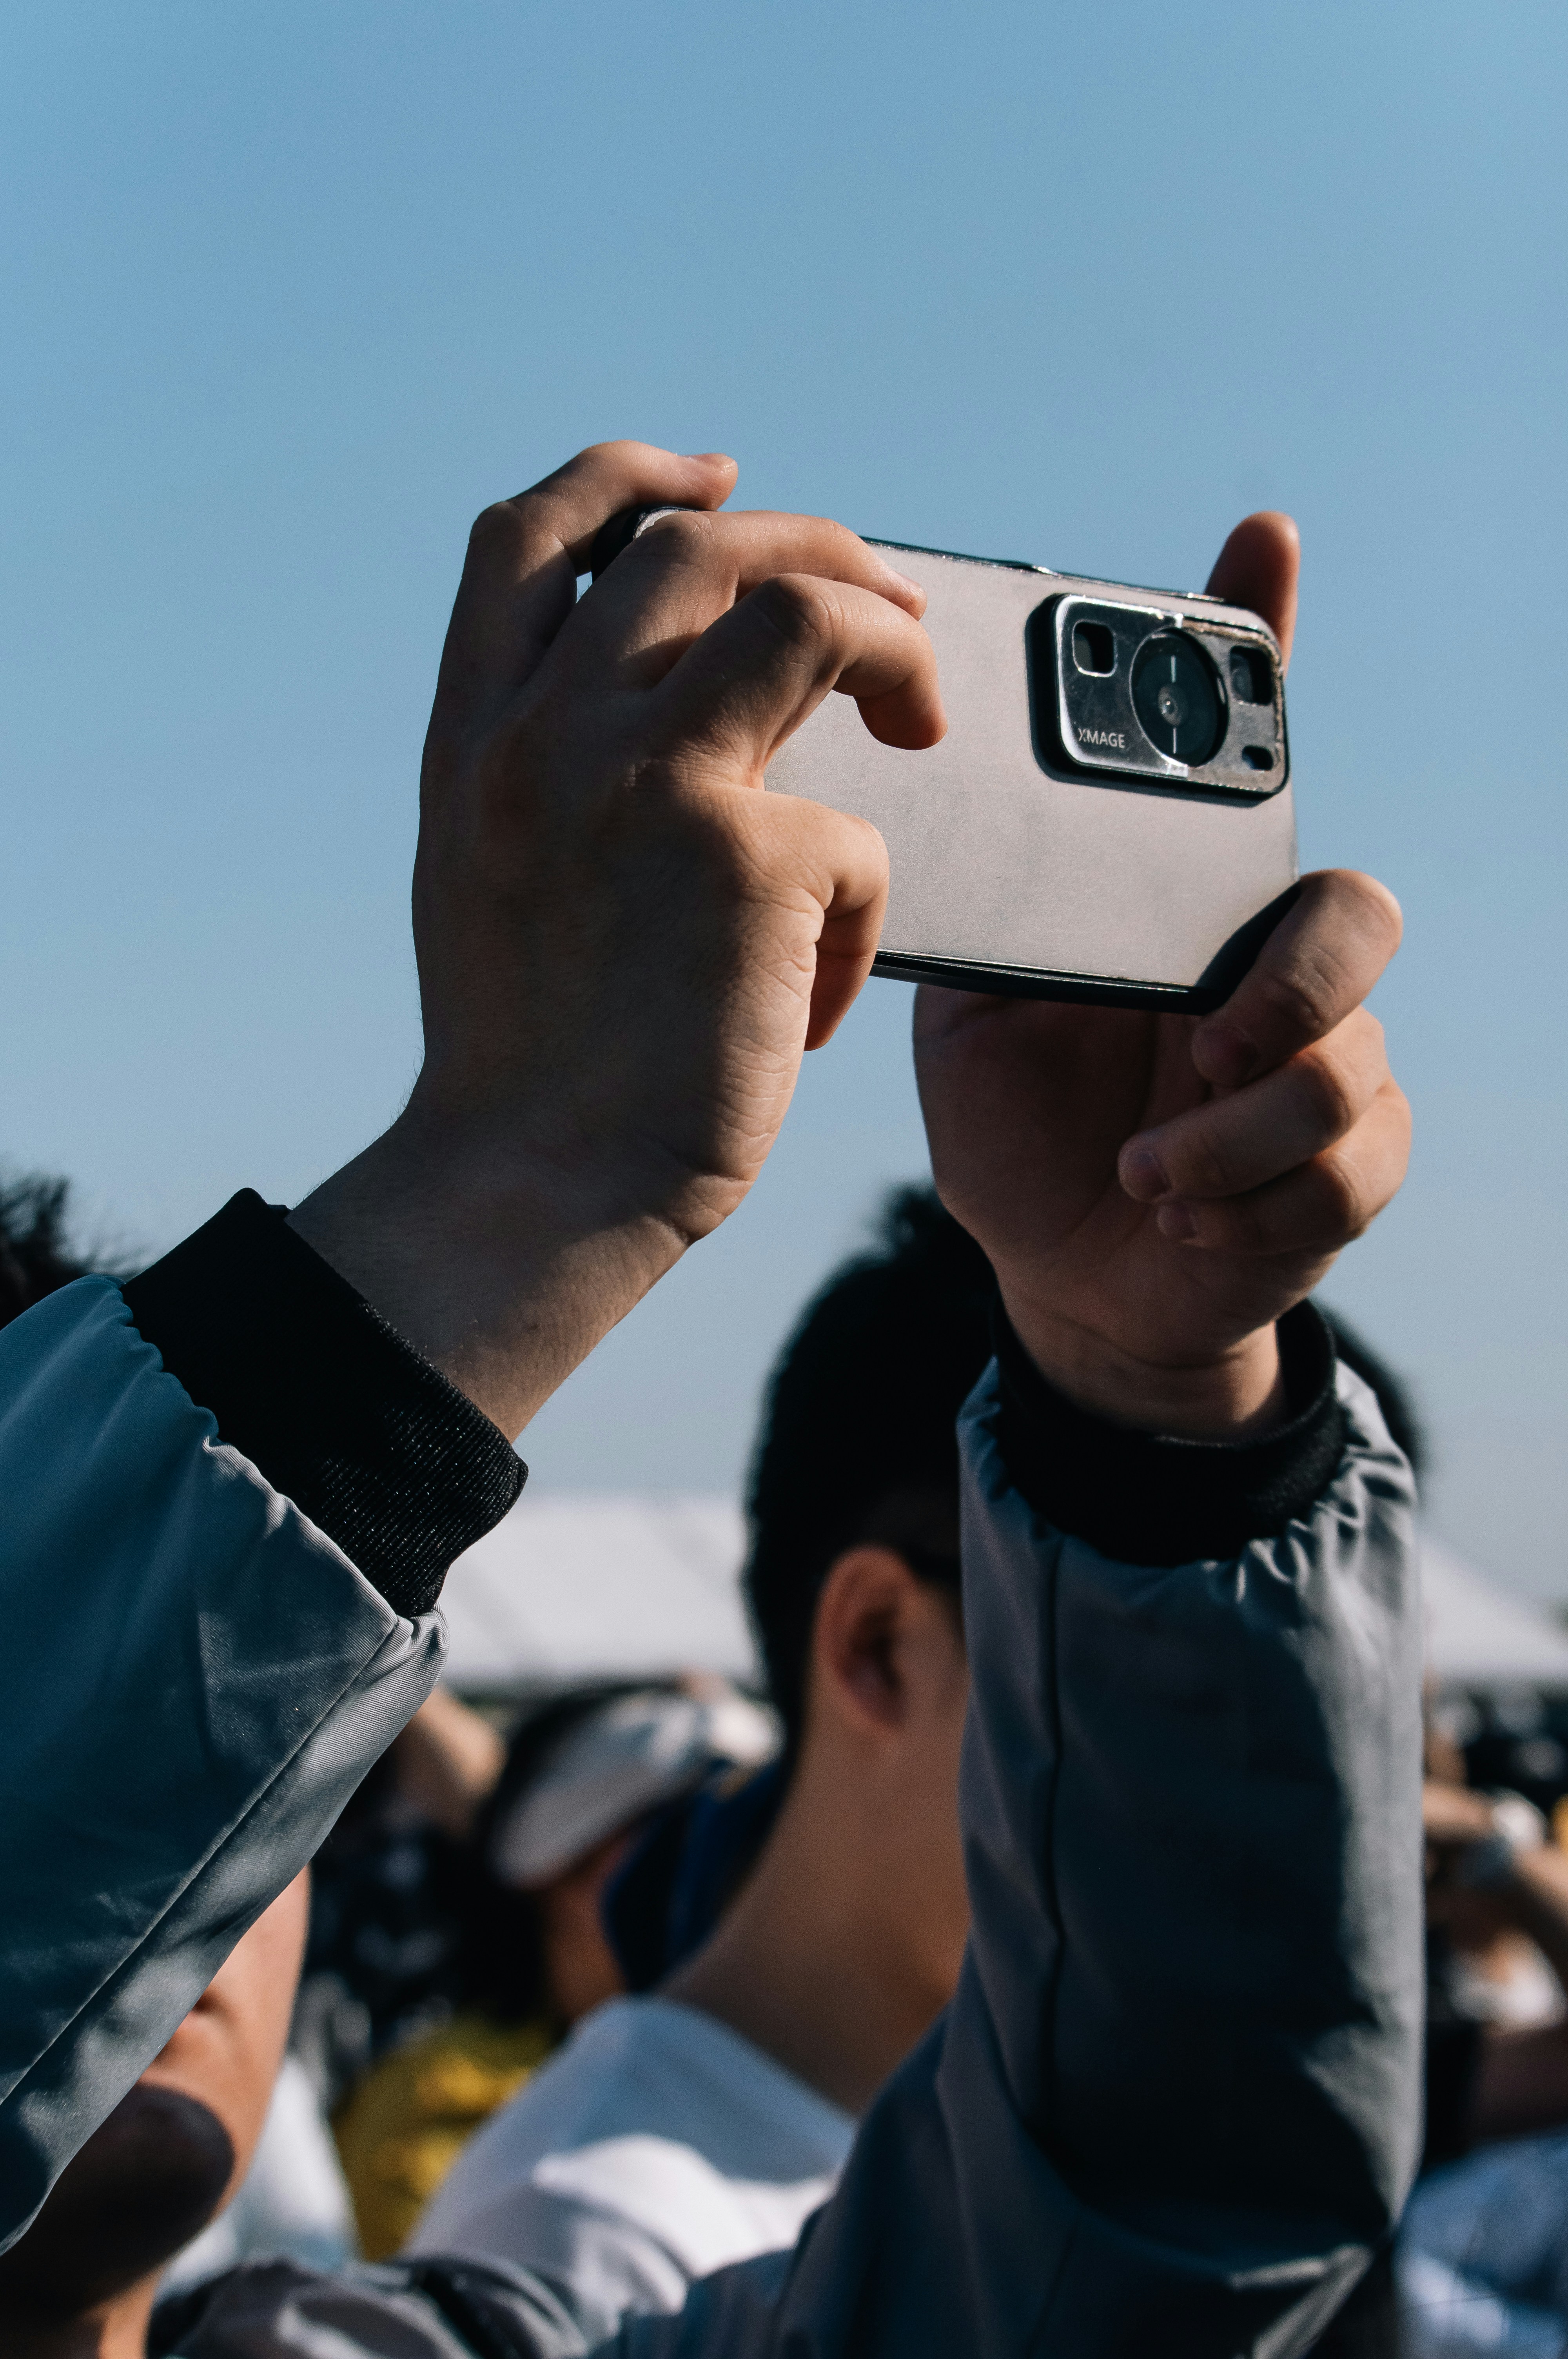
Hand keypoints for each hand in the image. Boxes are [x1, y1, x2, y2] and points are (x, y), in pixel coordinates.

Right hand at [292, 442, 943, 1431]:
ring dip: (888, 641)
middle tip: (883, 602)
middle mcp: (545, 735)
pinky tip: (816, 995)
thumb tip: (661, 701)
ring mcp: (643, 783)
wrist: (532, 1190)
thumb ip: (545, 774)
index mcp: (472, 740)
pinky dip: (860, 912)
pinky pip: (860, 840)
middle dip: (811, 545)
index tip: (713, 474)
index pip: (529, 534)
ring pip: (803, 612)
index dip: (629, 474)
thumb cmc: (527, 1063)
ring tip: (920, 716)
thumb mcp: (490, 878)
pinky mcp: (746, 861)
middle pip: (693, 544)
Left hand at [914, 514, 1408, 1437]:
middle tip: (1211, 1029)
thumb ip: (986, 924)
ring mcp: (1318, 1066)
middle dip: (1290, 975)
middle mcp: (1264, 972)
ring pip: (1346, 1057)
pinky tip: (1176, 1206)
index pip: (1237, 761)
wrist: (1065, 1272)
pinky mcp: (1340, 1168)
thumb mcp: (971, 1015)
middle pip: (1350, 909)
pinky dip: (1243, 1193)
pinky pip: (1345, 1160)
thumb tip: (946, 829)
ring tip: (1142, 1168)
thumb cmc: (1021, 1126)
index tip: (1258, 542)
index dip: (1259, 651)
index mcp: (1179, 915)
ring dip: (1230, 1129)